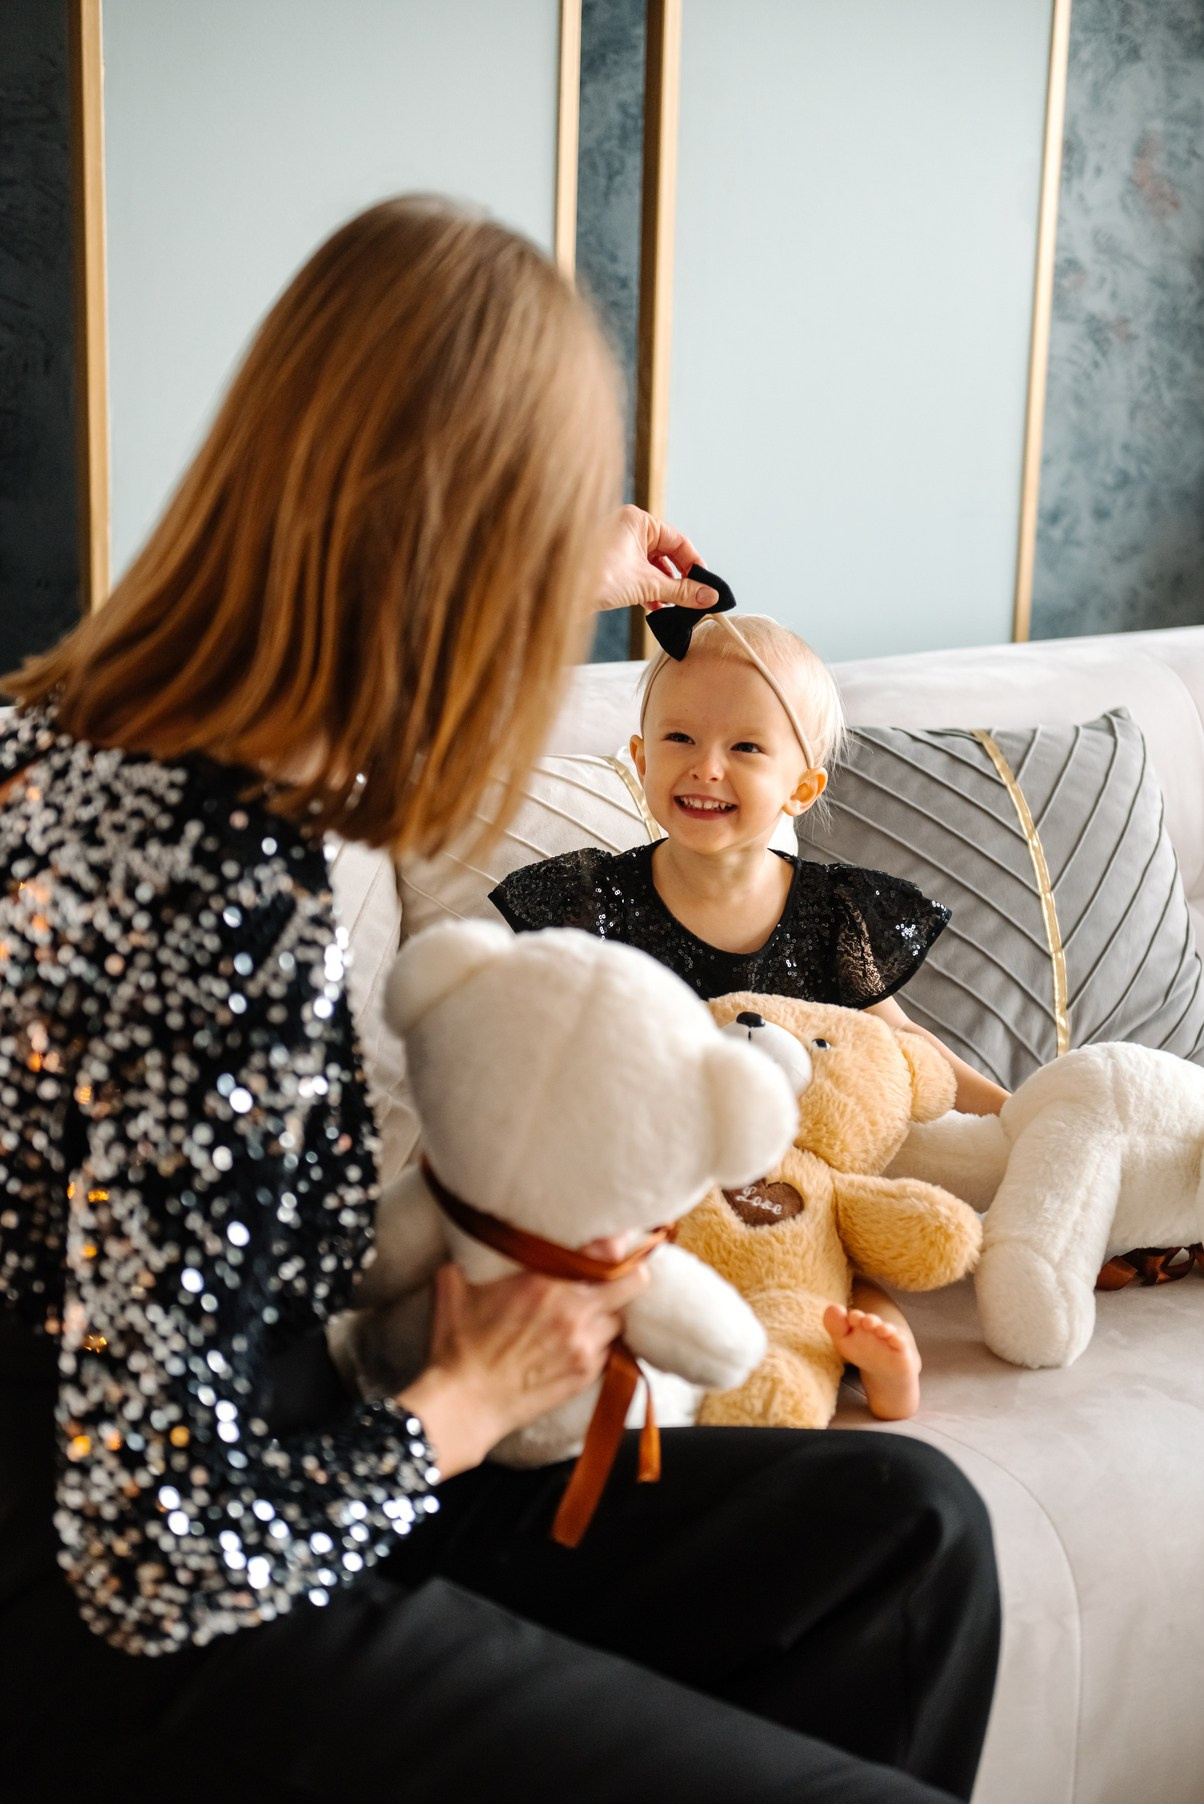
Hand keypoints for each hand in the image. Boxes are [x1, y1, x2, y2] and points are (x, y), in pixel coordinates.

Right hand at [397, 1255, 649, 1478]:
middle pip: (634, 1282)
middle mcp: (573, 1312)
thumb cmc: (458, 1347)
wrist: (465, 1403)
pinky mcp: (585, 1375)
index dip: (614, 1245)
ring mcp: (583, 1346)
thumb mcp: (456, 1288)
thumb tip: (474, 1237)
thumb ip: (473, 1258)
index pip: (606, 1251)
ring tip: (586, 1316)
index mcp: (545, 1282)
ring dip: (607, 1314)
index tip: (612, 1243)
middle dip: (629, 1276)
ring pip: (620, 1319)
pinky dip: (597, 1345)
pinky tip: (575, 1345)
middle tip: (615, 1276)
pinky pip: (608, 1351)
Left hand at [594, 504, 716, 614]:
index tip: (705, 584)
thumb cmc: (594, 577)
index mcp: (637, 520)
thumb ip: (681, 590)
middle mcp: (627, 529)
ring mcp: (617, 547)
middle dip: (679, 578)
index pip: (678, 540)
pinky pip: (637, 574)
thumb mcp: (647, 584)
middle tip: (693, 598)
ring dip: (664, 587)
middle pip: (665, 554)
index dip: (694, 564)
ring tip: (674, 606)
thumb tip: (708, 596)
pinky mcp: (609, 565)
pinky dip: (648, 590)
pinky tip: (655, 607)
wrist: (559, 595)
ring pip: (651, 567)